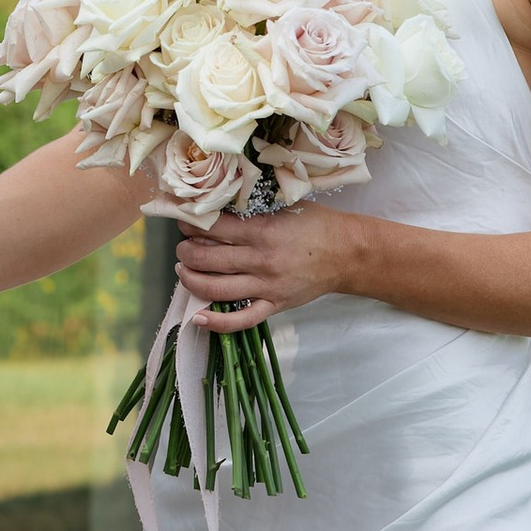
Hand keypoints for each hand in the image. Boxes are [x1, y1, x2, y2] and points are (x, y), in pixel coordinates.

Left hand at [175, 203, 356, 331]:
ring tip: (184, 270)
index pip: (214, 229)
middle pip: (208, 259)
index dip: (192, 226)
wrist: (347, 253)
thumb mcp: (283, 207)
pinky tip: (198, 318)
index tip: (185, 224)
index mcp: (263, 231)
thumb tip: (215, 211)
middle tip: (183, 247)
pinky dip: (216, 323)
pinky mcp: (274, 306)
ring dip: (191, 280)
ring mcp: (267, 287)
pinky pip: (241, 320)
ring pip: (216, 289)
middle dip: (186, 252)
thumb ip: (251, 211)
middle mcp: (261, 261)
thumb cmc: (316, 225)